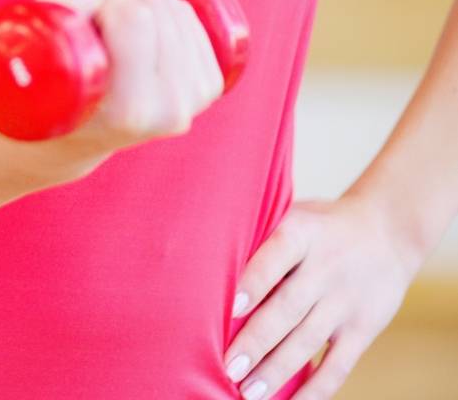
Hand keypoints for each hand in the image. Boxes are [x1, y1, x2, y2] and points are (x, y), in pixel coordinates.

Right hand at [42, 0, 227, 166]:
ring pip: (175, 10)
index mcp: (129, 110)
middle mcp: (168, 110)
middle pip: (156, 10)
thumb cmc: (48, 90)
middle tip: (93, 20)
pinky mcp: (206, 89)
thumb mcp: (39, 52)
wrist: (73, 139)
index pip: (134, 19)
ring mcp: (192, 102)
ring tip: (111, 28)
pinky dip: (165, 11)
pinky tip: (141, 30)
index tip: (80, 17)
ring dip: (140, 2)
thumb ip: (60, 12)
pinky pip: (192, 21)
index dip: (103, 1)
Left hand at [222, 191, 420, 397]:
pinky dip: (316, 390)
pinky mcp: (364, 329)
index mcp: (302, 233)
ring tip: (249, 393)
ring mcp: (345, 302)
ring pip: (307, 341)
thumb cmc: (321, 224)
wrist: (388, 230)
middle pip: (287, 309)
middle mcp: (325, 269)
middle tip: (228, 367)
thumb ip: (263, 238)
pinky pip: (338, 365)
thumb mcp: (296, 215)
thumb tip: (209, 264)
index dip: (252, 284)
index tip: (229, 308)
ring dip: (277, 371)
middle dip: (256, 341)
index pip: (274, 260)